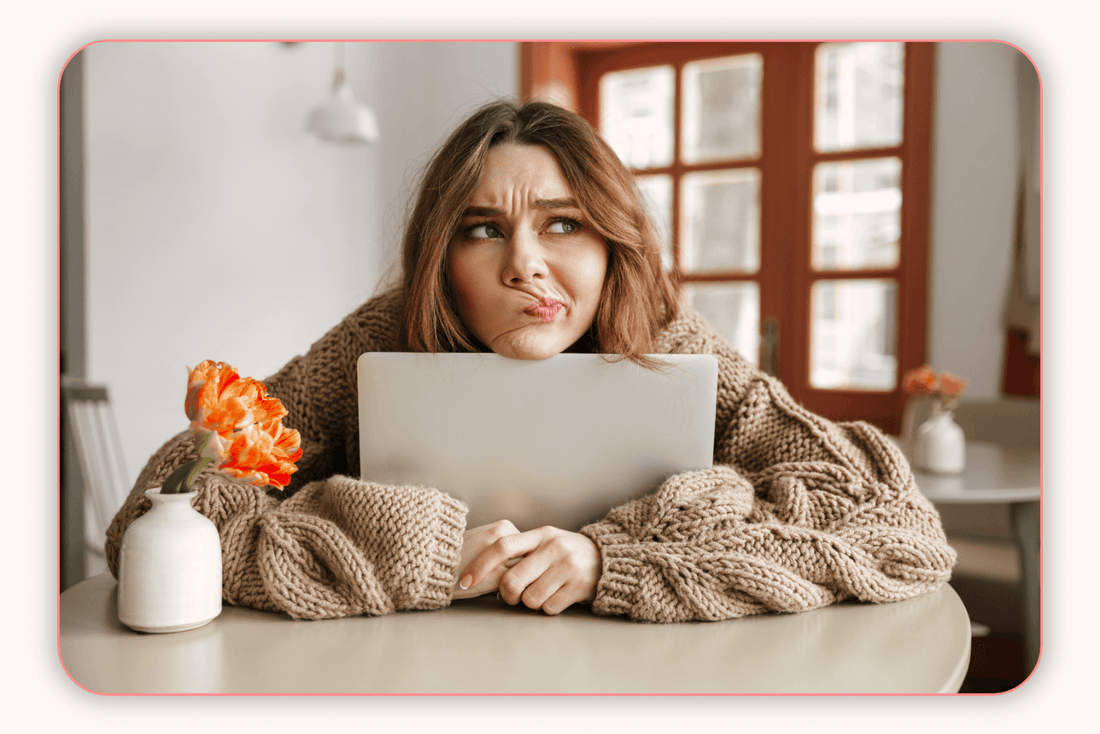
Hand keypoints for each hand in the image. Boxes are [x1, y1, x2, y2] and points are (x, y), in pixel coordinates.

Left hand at [461, 526, 601, 615]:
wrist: (607, 558)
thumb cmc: (565, 553)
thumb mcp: (545, 541)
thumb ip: (520, 551)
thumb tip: (484, 571)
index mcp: (539, 534)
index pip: (502, 546)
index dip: (480, 565)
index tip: (465, 581)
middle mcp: (552, 548)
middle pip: (512, 580)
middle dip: (507, 594)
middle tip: (512, 595)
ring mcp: (566, 567)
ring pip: (529, 598)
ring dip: (530, 602)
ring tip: (542, 591)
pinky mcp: (578, 587)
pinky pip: (549, 608)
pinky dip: (548, 607)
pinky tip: (557, 596)